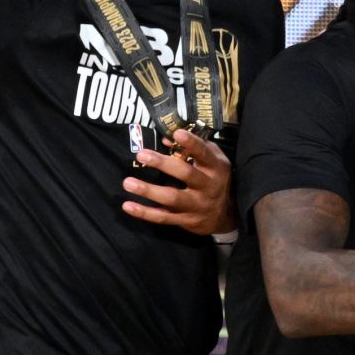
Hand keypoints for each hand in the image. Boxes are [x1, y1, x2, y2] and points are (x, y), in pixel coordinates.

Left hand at [123, 129, 237, 234]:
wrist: (227, 215)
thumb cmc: (216, 179)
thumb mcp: (213, 161)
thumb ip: (194, 148)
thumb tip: (166, 139)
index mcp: (216, 167)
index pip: (204, 153)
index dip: (192, 143)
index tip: (177, 134)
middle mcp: (208, 185)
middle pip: (186, 173)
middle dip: (163, 164)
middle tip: (141, 155)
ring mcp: (197, 204)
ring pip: (172, 198)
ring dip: (149, 190)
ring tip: (128, 183)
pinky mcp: (186, 220)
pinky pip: (163, 218)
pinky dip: (145, 213)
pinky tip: (128, 206)